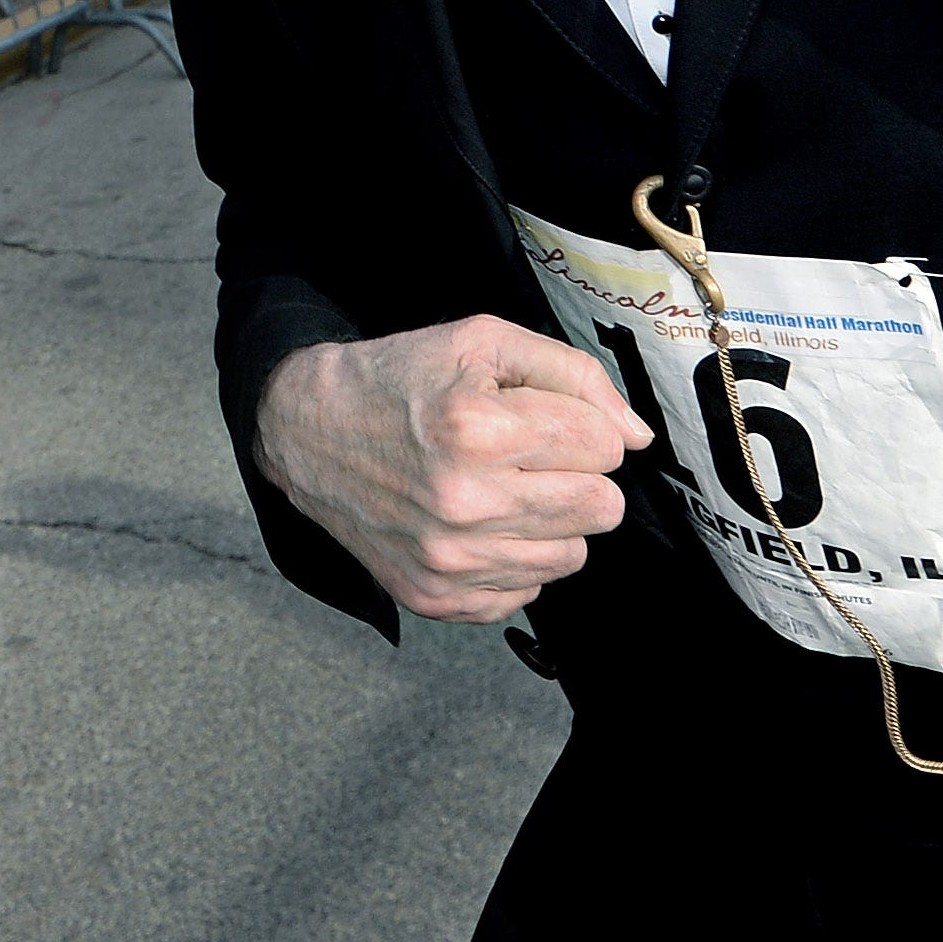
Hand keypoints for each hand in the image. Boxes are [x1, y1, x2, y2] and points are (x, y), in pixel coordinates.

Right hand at [253, 317, 651, 622]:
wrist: (307, 432)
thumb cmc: (399, 381)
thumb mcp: (483, 342)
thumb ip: (573, 375)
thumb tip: (635, 436)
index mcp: (477, 429)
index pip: (605, 446)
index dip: (584, 424)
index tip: (543, 417)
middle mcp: (464, 503)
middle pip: (600, 507)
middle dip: (578, 474)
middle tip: (528, 454)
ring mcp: (449, 561)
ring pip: (572, 555)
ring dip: (549, 519)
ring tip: (501, 488)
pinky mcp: (437, 599)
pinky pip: (527, 593)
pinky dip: (513, 558)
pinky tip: (476, 523)